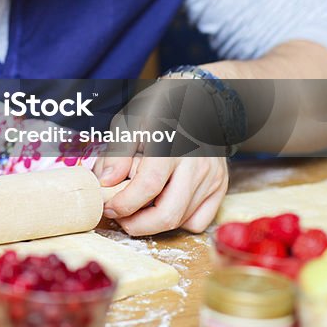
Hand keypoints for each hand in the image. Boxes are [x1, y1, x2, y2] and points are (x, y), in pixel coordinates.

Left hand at [89, 78, 228, 234]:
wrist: (200, 101)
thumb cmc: (161, 110)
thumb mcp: (130, 122)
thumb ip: (117, 154)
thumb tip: (105, 183)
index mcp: (171, 145)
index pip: (148, 186)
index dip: (124, 204)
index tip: (107, 207)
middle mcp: (196, 164)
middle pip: (168, 214)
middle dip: (138, 225)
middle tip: (120, 217)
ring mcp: (212, 177)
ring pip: (182, 220)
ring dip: (154, 223)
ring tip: (139, 205)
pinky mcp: (221, 186)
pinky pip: (198, 221)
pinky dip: (178, 220)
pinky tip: (165, 203)